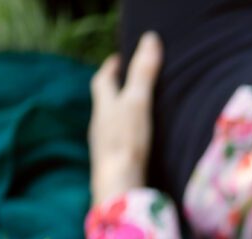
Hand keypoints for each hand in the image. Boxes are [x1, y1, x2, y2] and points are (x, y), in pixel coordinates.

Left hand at [89, 32, 162, 203]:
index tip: (119, 58)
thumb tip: (150, 40)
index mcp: (104, 107)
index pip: (103, 80)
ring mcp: (106, 147)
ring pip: (111, 123)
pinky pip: (120, 143)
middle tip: (128, 81)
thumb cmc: (127, 141)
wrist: (119, 186)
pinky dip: (128, 136)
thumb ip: (143, 73)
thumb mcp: (138, 102)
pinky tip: (140, 143)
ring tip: (137, 110)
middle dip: (115, 89)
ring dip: (121, 114)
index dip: (111, 67)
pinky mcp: (116, 165)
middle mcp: (100, 125)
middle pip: (104, 102)